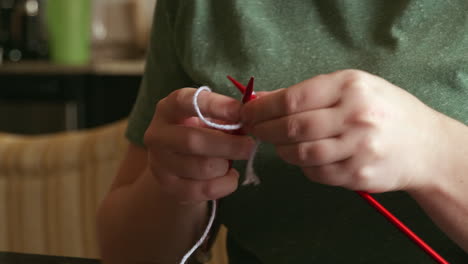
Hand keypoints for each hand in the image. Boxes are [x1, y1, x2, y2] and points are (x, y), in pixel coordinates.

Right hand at [144, 88, 254, 202]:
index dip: (213, 105)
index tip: (240, 111)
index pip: (184, 102)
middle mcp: (157, 135)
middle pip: (193, 141)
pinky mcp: (169, 187)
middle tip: (249, 146)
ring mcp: (159, 164)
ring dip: (225, 165)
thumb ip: (226, 118)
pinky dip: (225, 184)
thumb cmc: (199, 134)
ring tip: (233, 161)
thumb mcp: (208, 120)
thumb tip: (250, 121)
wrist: (176, 167)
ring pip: (201, 167)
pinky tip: (230, 177)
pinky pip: (204, 189)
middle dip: (228, 145)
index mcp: (167, 110)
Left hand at [241, 70, 445, 192]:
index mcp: (350, 86)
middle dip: (264, 130)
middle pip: (293, 127)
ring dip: (281, 150)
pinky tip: (305, 157)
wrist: (424, 145)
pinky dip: (303, 166)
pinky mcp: (358, 175)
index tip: (246, 112)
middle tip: (254, 130)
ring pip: (301, 153)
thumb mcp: (351, 88)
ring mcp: (358, 147)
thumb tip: (261, 99)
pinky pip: (316, 173)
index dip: (262, 108)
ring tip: (279, 144)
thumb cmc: (381, 109)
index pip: (293, 98)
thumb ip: (307, 93)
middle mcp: (355, 115)